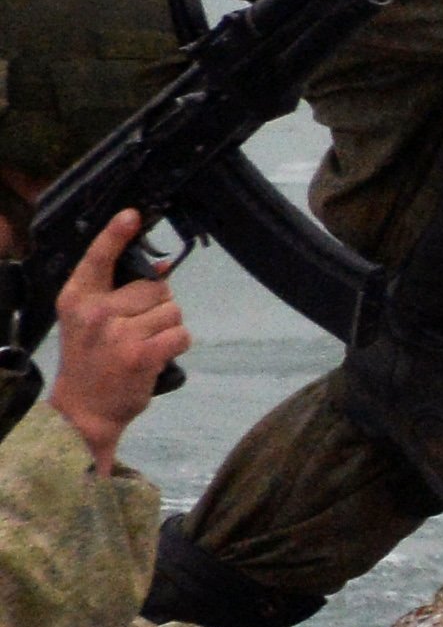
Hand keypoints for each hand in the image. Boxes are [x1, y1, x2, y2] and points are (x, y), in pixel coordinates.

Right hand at [47, 214, 182, 472]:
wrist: (83, 411)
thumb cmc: (90, 361)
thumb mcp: (89, 322)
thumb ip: (117, 293)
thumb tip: (162, 266)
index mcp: (77, 298)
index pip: (98, 258)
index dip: (117, 234)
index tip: (133, 214)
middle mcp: (96, 312)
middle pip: (156, 287)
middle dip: (156, 306)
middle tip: (135, 331)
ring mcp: (119, 333)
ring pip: (172, 311)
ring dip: (167, 328)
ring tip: (142, 346)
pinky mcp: (141, 354)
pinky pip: (181, 335)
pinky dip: (176, 346)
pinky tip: (155, 358)